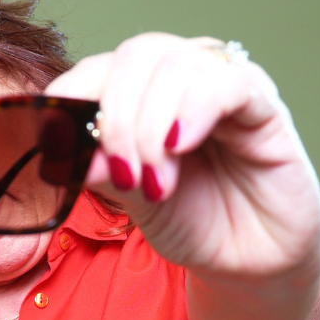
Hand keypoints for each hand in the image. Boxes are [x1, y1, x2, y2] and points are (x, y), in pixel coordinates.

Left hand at [46, 34, 319, 319]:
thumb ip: (104, 172)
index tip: (55, 147)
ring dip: (151, 126)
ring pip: (175, 65)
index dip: (69, 99)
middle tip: (122, 175)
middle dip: (116, 118)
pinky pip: (227, 83)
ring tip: (155, 184)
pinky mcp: (264, 104)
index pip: (95, 71)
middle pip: (135, 56)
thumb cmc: (194, 222)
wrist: (249, 262)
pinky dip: (193, 110)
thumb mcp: (135, 203)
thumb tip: (66, 148)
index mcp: (141, 94)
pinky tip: (179, 147)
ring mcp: (223, 85)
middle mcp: (181, 79)